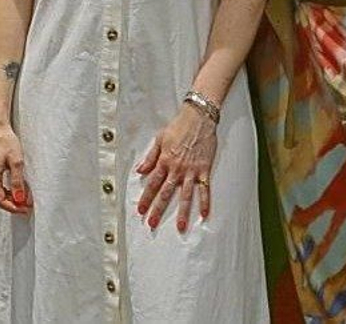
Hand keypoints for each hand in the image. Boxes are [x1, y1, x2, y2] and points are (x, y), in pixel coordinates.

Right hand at [0, 123, 31, 213]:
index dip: (14, 207)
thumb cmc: (5, 140)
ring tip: (23, 196)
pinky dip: (6, 189)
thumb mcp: (16, 162)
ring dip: (10, 197)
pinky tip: (15, 187)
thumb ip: (18, 182)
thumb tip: (20, 198)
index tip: (25, 209)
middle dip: (12, 204)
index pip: (1, 200)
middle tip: (26, 204)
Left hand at [136, 103, 217, 231]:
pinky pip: (204, 189)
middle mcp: (176, 169)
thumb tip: (139, 170)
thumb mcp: (159, 139)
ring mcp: (191, 171)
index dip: (146, 198)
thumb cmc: (178, 127)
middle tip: (152, 224)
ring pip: (185, 195)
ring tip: (180, 227)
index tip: (141, 210)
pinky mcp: (204, 170)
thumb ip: (150, 157)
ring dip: (182, 212)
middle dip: (158, 210)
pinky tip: (204, 214)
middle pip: (166, 193)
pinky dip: (205, 202)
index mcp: (164, 161)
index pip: (152, 184)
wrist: (198, 118)